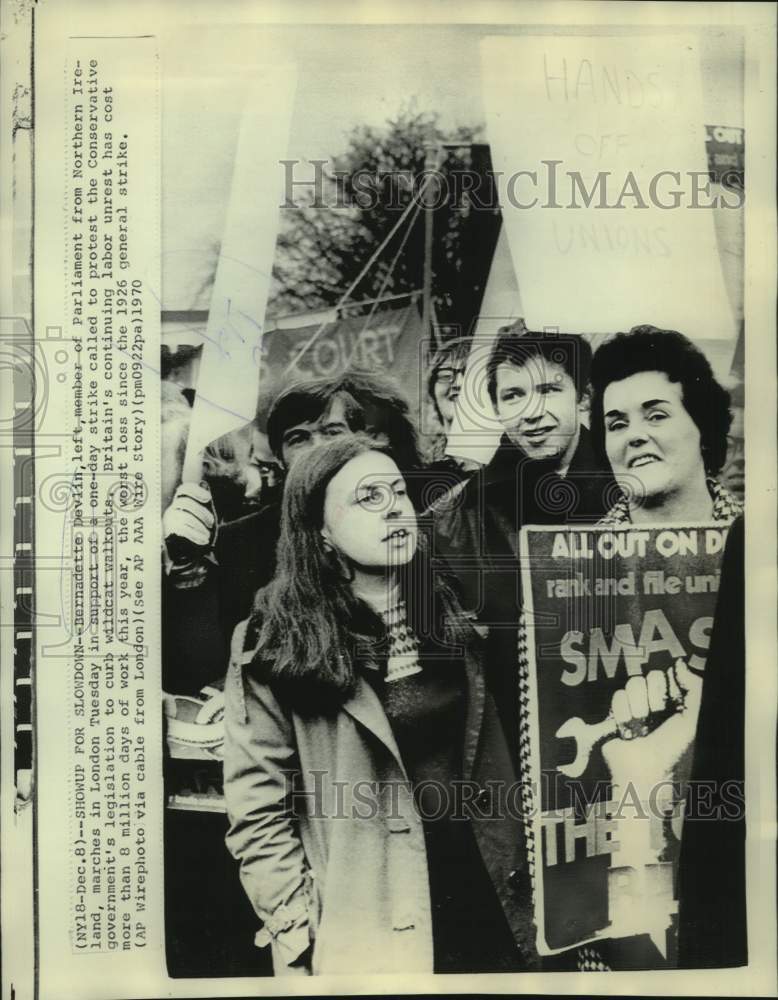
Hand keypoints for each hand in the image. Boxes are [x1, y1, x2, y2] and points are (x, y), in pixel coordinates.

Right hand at [162, 482, 215, 559]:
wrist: (188, 557)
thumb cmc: (197, 534)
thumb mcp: (202, 517)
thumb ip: (203, 502)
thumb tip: (204, 484)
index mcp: (181, 503)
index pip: (184, 489)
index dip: (196, 490)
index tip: (208, 498)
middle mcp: (172, 510)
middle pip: (184, 502)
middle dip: (201, 511)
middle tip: (211, 523)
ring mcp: (168, 521)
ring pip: (182, 515)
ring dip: (198, 525)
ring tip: (207, 536)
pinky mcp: (167, 533)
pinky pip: (181, 529)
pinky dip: (195, 534)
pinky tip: (203, 540)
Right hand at [601, 659, 702, 793]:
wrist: (645, 772)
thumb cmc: (672, 749)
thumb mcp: (692, 719)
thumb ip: (693, 688)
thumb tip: (679, 663)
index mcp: (673, 700)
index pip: (667, 674)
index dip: (669, 688)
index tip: (672, 707)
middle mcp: (653, 700)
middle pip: (649, 676)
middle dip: (653, 699)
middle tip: (656, 720)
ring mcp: (634, 705)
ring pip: (632, 684)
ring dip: (638, 710)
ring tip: (641, 729)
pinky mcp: (615, 713)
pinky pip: (617, 697)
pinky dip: (624, 716)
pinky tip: (628, 732)